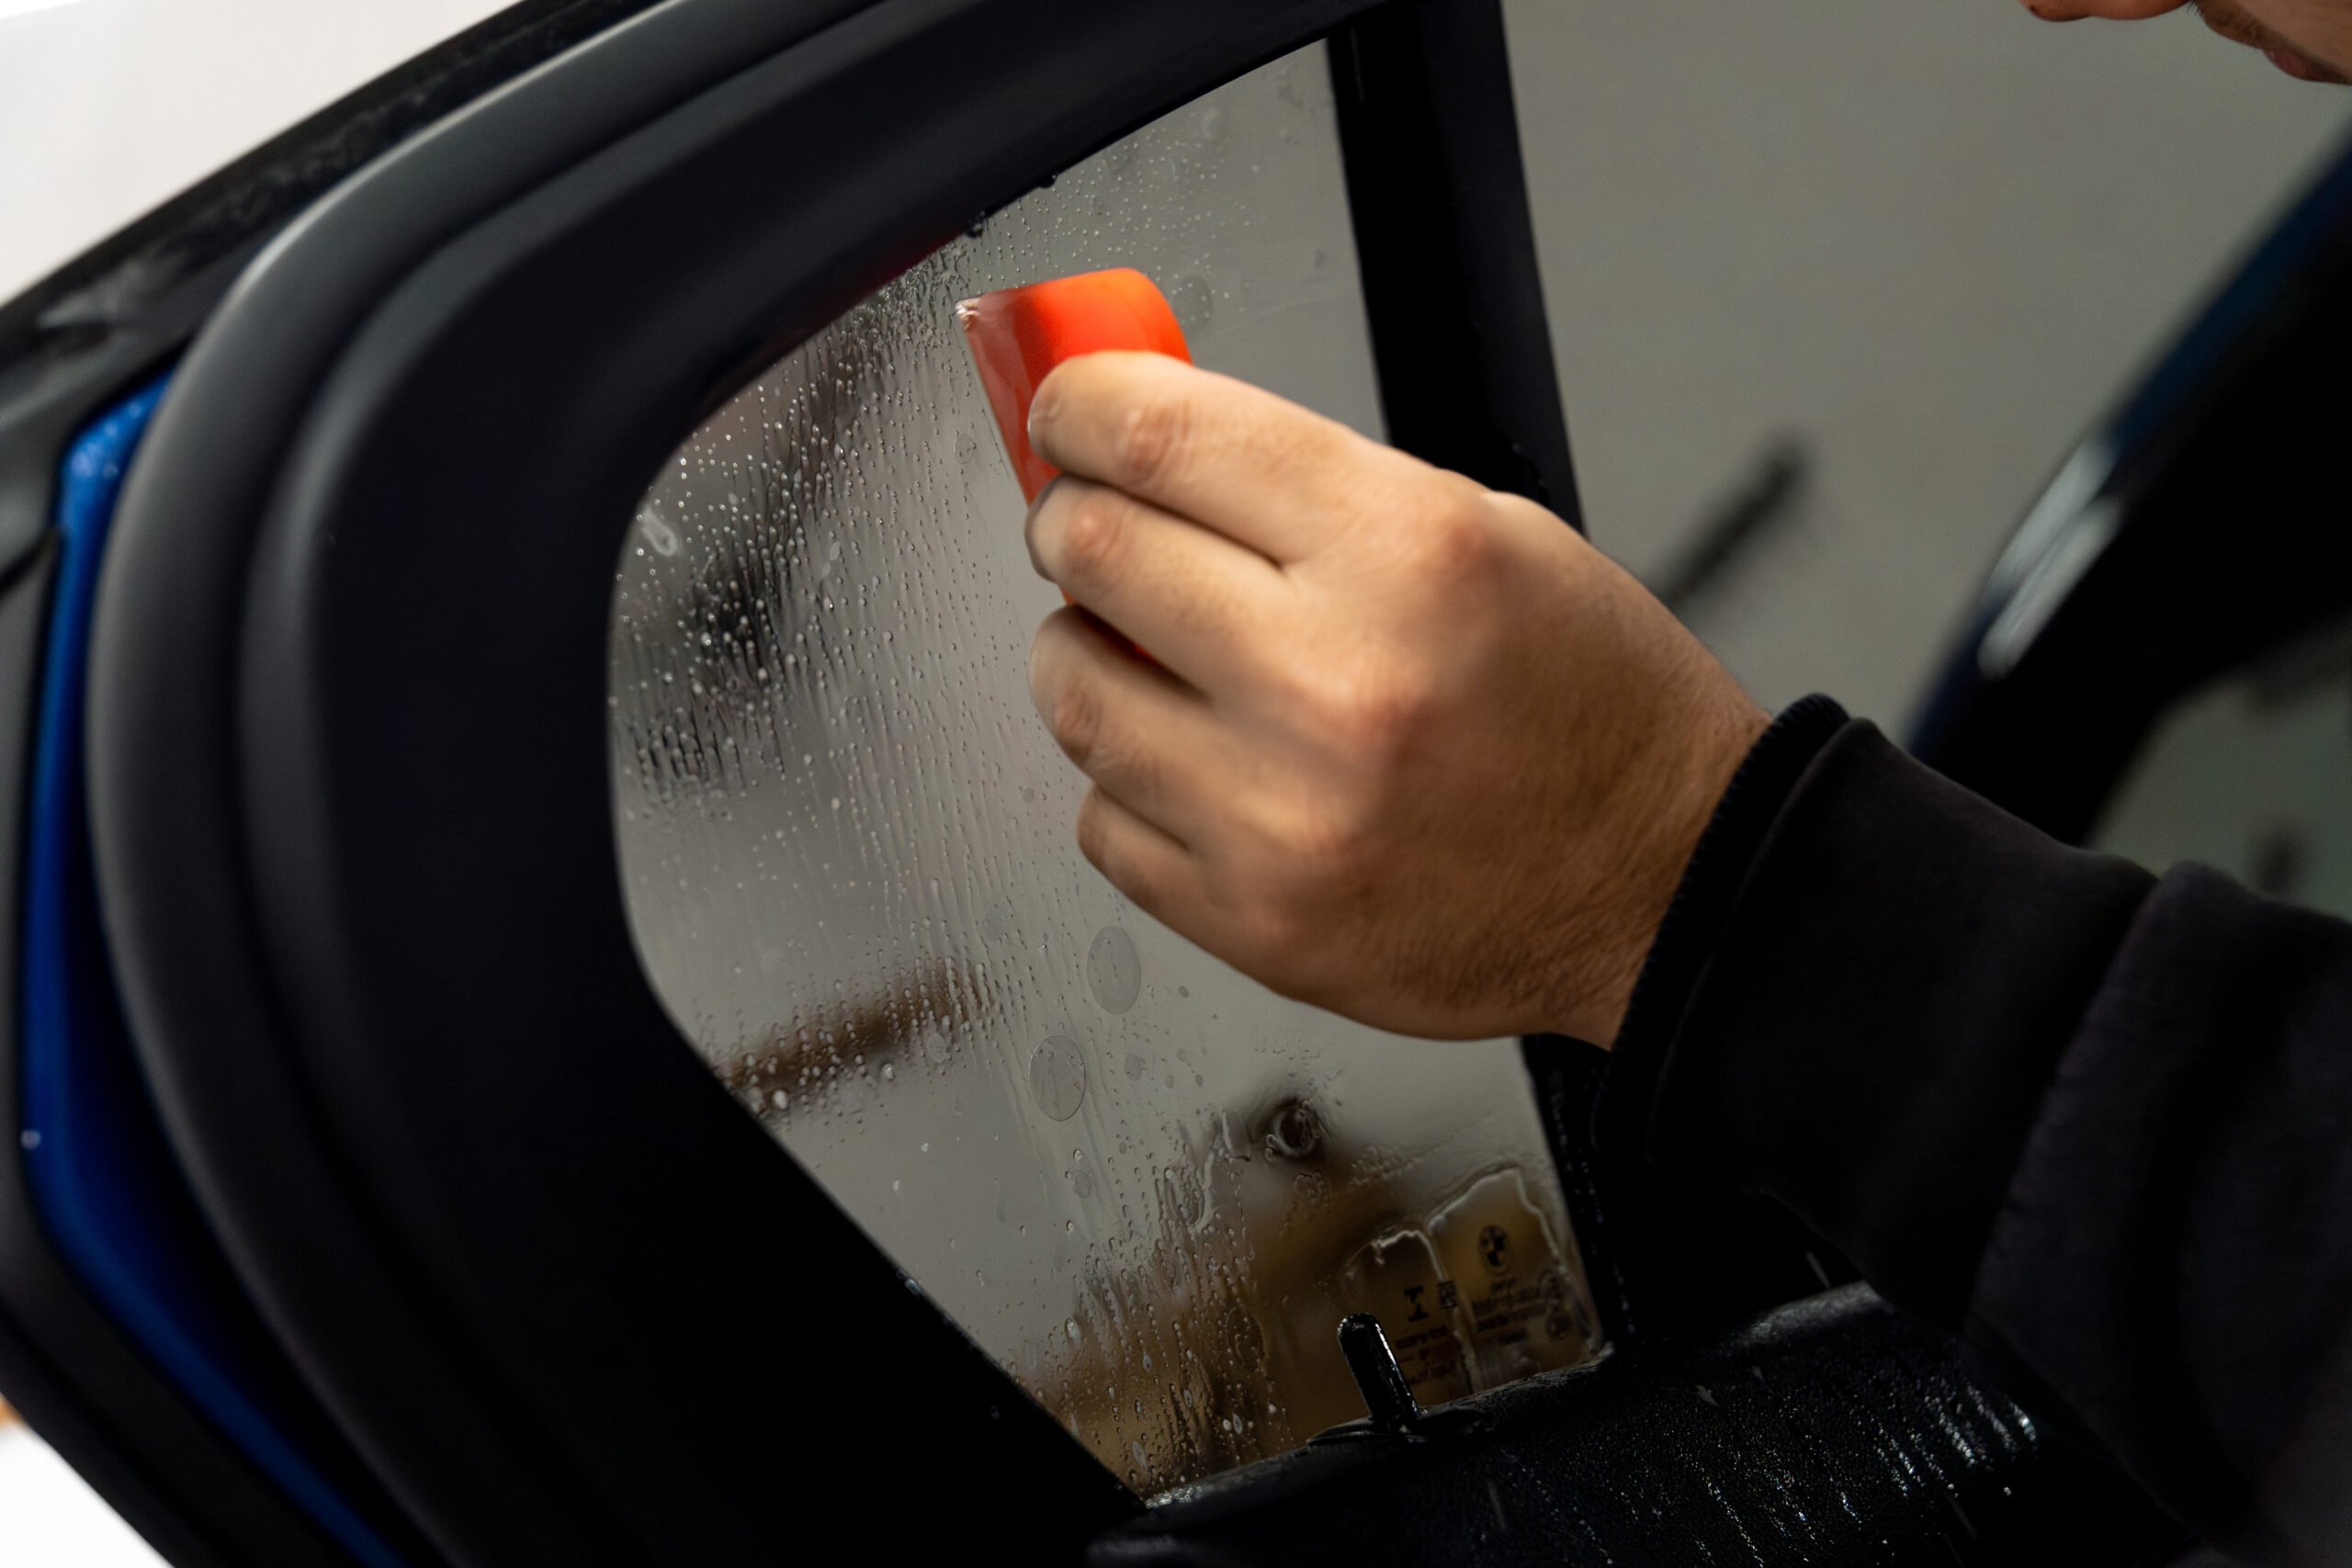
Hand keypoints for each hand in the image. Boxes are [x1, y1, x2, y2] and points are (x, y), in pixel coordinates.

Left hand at [1022, 354, 1766, 1043]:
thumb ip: (1307, 484)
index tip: (1066, 407)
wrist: (1668, 886)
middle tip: (1099, 524)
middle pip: (1094, 550)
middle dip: (1076, 518)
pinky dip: (1130, 781)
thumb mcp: (1488, 530)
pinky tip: (1201, 764)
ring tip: (1155, 654)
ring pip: (1072, 694)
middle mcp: (1334, 686)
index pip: (1162, 434)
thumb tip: (1142, 440)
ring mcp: (1281, 818)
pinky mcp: (1252, 921)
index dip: (1081, 403)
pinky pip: (1103, 822)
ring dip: (1088, 652)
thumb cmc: (1593, 707)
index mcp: (1407, 555)